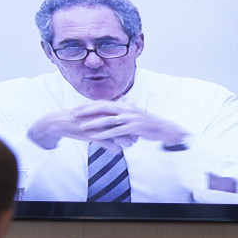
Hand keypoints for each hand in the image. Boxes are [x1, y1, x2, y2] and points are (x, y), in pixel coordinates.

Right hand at [27, 109, 127, 150]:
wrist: (62, 122)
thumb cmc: (80, 117)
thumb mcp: (94, 110)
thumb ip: (107, 109)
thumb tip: (120, 106)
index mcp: (104, 109)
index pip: (123, 115)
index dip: (131, 122)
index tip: (137, 128)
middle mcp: (102, 116)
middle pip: (123, 124)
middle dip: (131, 132)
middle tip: (136, 138)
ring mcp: (97, 126)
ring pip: (117, 134)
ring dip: (125, 141)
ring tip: (130, 145)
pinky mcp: (91, 135)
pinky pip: (106, 143)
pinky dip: (114, 147)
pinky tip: (118, 150)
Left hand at [74, 101, 188, 145]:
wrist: (165, 129)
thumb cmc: (150, 123)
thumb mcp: (137, 113)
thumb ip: (128, 106)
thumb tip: (122, 100)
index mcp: (124, 105)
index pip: (103, 103)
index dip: (89, 105)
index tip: (76, 108)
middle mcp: (126, 108)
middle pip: (102, 107)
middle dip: (86, 110)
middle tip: (73, 113)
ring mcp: (130, 117)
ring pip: (107, 119)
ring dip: (93, 123)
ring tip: (80, 126)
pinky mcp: (134, 127)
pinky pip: (116, 131)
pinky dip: (105, 134)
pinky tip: (95, 137)